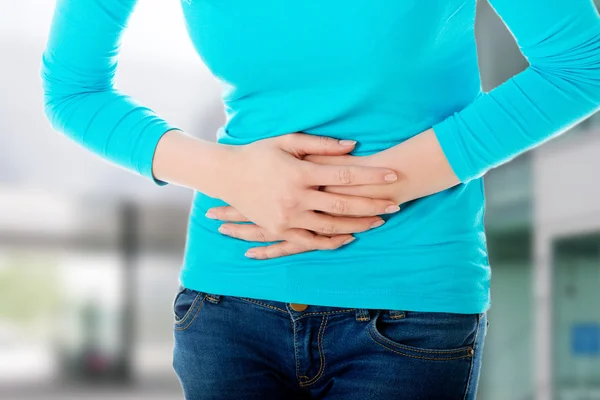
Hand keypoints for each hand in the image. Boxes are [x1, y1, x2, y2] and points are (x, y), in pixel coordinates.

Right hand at [208, 129, 460, 258]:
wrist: (226, 175)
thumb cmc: (258, 153)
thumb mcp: (286, 141)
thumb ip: (320, 144)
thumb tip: (353, 146)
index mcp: (299, 173)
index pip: (344, 175)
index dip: (371, 176)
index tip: (393, 176)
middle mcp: (295, 198)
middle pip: (343, 203)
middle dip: (372, 204)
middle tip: (395, 204)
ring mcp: (287, 217)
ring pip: (331, 225)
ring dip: (358, 224)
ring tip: (379, 222)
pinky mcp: (279, 229)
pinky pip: (310, 240)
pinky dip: (331, 241)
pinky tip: (349, 237)